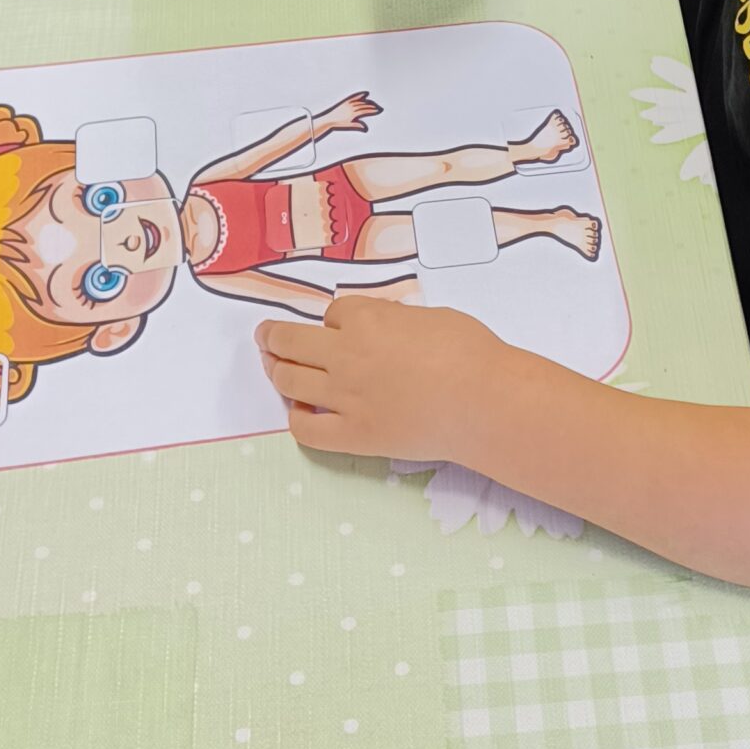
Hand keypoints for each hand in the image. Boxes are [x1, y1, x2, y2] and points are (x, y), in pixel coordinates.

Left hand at [257, 293, 500, 456]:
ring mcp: (344, 397)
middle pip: (292, 341)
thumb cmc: (469, 351)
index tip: (341, 327)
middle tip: (265, 336)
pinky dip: (296, 418)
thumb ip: (394, 320)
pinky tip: (300, 411)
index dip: (336, 320)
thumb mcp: (429, 316)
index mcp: (366, 318)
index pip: (332, 313)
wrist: (484, 401)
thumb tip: (381, 329)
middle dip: (273, 336)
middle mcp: (346, 354)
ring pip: (289, 380)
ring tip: (272, 366)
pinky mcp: (353, 435)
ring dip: (275, 370)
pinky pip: (306, 429)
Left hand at [325, 91, 380, 133]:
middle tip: (378, 107)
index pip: (364, 111)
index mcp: (352, 114)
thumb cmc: (338, 123)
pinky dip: (359, 96)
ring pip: (360, 102)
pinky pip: (354, 98)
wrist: (329, 119)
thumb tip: (365, 128)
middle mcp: (350, 108)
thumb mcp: (348, 125)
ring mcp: (348, 104)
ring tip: (372, 103)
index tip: (377, 110)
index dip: (371, 111)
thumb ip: (357, 125)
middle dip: (371, 106)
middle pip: (363, 106)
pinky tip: (364, 94)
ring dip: (367, 102)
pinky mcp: (345, 102)